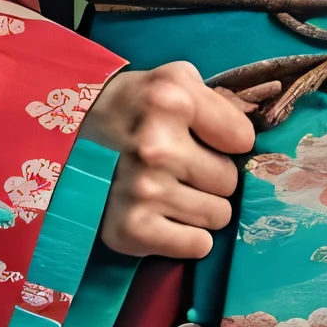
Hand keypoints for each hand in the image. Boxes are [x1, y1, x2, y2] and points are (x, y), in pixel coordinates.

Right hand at [82, 61, 254, 259]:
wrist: (67, 140)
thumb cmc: (132, 108)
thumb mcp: (173, 80)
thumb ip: (217, 99)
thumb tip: (259, 130)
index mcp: (172, 100)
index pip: (243, 138)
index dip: (227, 140)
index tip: (204, 137)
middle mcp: (157, 146)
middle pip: (230, 181)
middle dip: (212, 175)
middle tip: (181, 166)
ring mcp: (143, 191)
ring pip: (218, 216)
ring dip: (200, 206)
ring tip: (169, 188)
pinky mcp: (131, 230)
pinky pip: (197, 245)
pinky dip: (186, 236)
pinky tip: (162, 215)